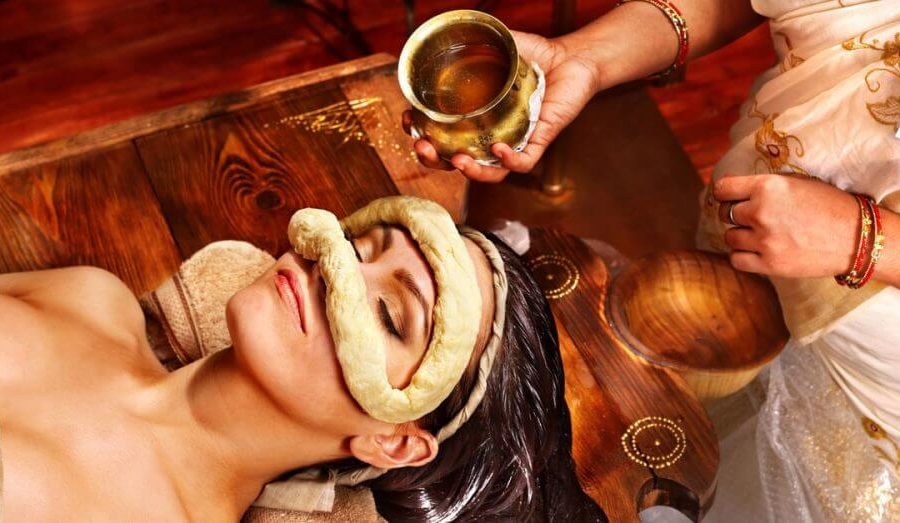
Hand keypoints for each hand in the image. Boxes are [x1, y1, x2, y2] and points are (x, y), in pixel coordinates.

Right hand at [402, 31, 598, 181]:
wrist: (572, 57)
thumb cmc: (535, 55)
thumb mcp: (496, 46)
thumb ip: (470, 43)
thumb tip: (440, 34)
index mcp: (476, 118)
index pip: (441, 135)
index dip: (421, 133)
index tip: (409, 121)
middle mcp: (491, 135)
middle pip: (456, 161)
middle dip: (435, 161)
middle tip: (423, 147)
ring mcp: (515, 141)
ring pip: (489, 171)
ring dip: (470, 171)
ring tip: (457, 160)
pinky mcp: (539, 141)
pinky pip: (523, 162)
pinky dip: (509, 160)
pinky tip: (498, 149)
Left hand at [713, 174, 859, 277]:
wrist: (856, 237)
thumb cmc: (828, 206)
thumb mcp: (795, 184)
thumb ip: (762, 186)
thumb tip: (725, 190)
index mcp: (767, 187)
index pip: (722, 189)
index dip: (723, 194)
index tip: (729, 198)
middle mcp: (761, 212)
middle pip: (725, 214)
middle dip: (736, 215)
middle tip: (754, 218)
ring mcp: (764, 240)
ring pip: (729, 237)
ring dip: (741, 236)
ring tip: (761, 235)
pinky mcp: (769, 264)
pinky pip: (736, 260)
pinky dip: (743, 256)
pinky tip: (757, 251)